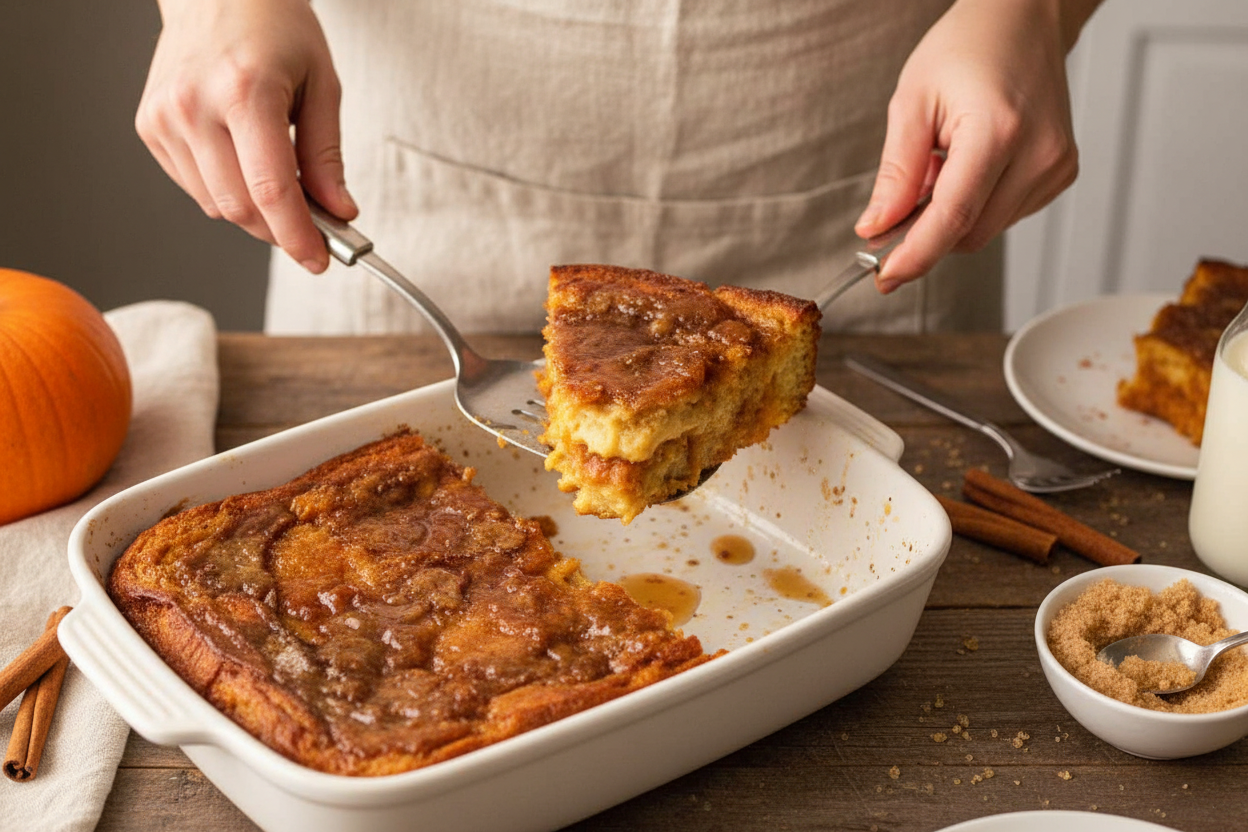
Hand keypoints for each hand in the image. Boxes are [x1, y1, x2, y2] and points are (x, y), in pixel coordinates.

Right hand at [135, 0, 356, 271]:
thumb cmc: (274, 27)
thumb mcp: (322, 84)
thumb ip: (327, 155)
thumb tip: (339, 212)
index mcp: (244, 92)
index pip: (271, 191)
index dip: (298, 236)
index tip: (319, 259)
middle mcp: (194, 105)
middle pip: (240, 208)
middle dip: (280, 230)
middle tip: (313, 228)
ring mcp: (165, 117)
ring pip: (216, 205)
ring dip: (255, 212)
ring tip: (280, 181)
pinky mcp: (149, 126)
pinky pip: (195, 187)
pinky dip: (227, 191)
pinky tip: (244, 160)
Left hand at [855, 0, 1098, 291]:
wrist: (1021, 21)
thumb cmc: (966, 49)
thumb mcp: (912, 104)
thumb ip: (896, 174)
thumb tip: (875, 229)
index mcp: (998, 132)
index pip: (952, 217)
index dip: (914, 255)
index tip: (883, 277)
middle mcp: (1038, 154)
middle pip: (969, 233)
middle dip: (926, 232)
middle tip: (898, 205)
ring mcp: (1056, 166)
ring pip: (986, 230)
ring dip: (951, 216)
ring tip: (942, 164)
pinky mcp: (1061, 174)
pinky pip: (1005, 215)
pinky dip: (976, 205)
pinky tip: (969, 167)